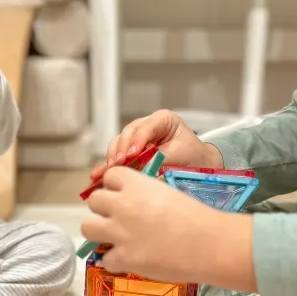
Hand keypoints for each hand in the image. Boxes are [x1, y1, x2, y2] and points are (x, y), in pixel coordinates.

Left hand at [81, 168, 226, 280]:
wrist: (210, 245)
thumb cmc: (197, 219)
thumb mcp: (168, 194)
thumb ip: (145, 196)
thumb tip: (132, 206)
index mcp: (136, 184)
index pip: (110, 176)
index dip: (115, 187)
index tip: (124, 196)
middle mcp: (123, 205)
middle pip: (94, 201)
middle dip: (104, 210)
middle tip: (119, 220)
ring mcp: (120, 232)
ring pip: (87, 228)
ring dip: (99, 233)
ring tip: (115, 240)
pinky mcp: (124, 258)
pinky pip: (105, 259)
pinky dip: (116, 262)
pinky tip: (131, 261)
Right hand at [87, 109, 222, 187]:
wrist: (198, 164)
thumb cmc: (193, 156)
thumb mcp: (181, 155)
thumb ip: (161, 158)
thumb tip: (144, 167)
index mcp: (163, 120)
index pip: (146, 126)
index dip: (138, 139)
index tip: (133, 154)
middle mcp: (146, 126)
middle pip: (128, 133)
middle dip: (122, 149)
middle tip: (119, 164)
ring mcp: (136, 139)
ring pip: (118, 144)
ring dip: (113, 158)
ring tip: (111, 170)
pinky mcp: (130, 153)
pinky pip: (116, 157)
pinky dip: (108, 167)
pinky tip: (98, 176)